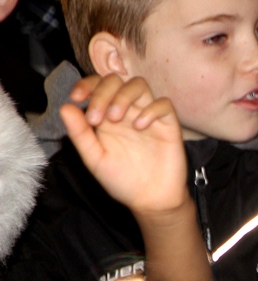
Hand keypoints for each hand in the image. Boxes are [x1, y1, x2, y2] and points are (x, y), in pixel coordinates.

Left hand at [60, 74, 188, 223]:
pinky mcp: (169, 124)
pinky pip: (163, 104)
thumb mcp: (94, 158)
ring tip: (115, 119)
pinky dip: (150, 110)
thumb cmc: (122, 180)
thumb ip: (80, 134)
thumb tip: (66, 107)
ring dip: (123, 97)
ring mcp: (149, 116)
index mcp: (108, 116)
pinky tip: (139, 126)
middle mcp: (128, 111)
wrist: (149, 199)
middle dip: (103, 93)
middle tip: (97, 119)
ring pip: (139, 85)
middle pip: (117, 80)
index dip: (86, 85)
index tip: (77, 98)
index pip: (98, 85)